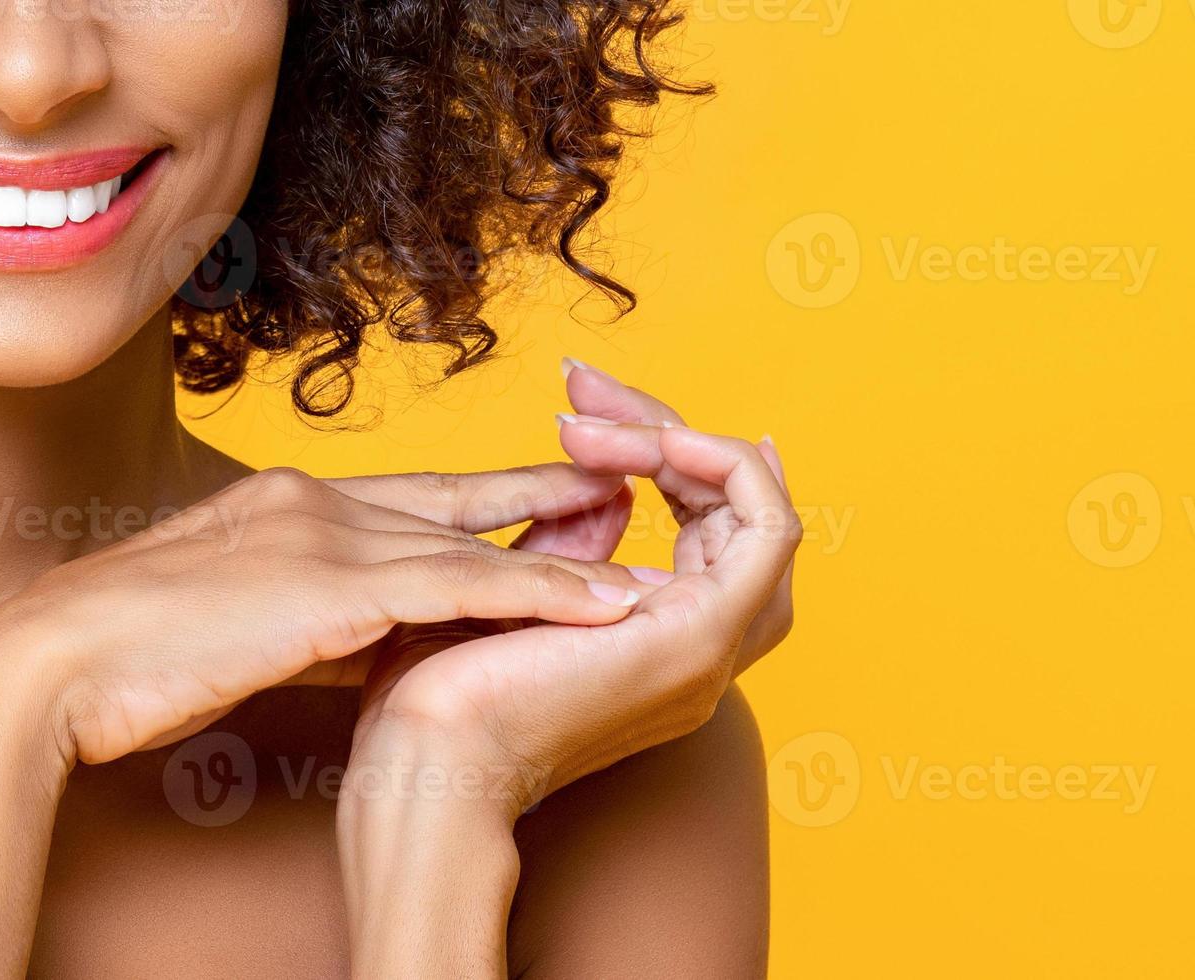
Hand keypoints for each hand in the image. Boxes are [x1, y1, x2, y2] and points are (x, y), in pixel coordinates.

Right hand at [0, 463, 662, 767]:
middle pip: (456, 500)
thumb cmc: (112, 658)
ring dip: (568, 549)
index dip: (486, 500)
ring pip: (473, 541)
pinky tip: (602, 607)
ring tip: (650, 558)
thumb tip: (338, 642)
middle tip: (629, 490)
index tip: (550, 500)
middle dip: (548, 498)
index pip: (406, 498)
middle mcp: (314, 503)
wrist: (51, 663)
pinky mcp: (333, 588)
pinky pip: (463, 587)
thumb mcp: (219, 620)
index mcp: (282, 505)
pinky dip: (542, 593)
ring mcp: (324, 537)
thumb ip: (288, 615)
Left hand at [349, 363, 801, 818]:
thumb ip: (567, 550)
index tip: (580, 400)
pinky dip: (727, 469)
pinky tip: (655, 438)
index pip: (705, 528)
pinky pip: (770, 531)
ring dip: (690, 443)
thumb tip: (607, 491)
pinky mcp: (701, 635)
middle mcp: (700, 651)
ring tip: (607, 414)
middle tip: (584, 384)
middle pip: (738, 517)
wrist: (424, 760)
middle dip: (668, 430)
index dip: (658, 450)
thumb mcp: (509, 597)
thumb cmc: (438, 702)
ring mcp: (709, 648)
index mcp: (657, 646)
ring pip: (764, 518)